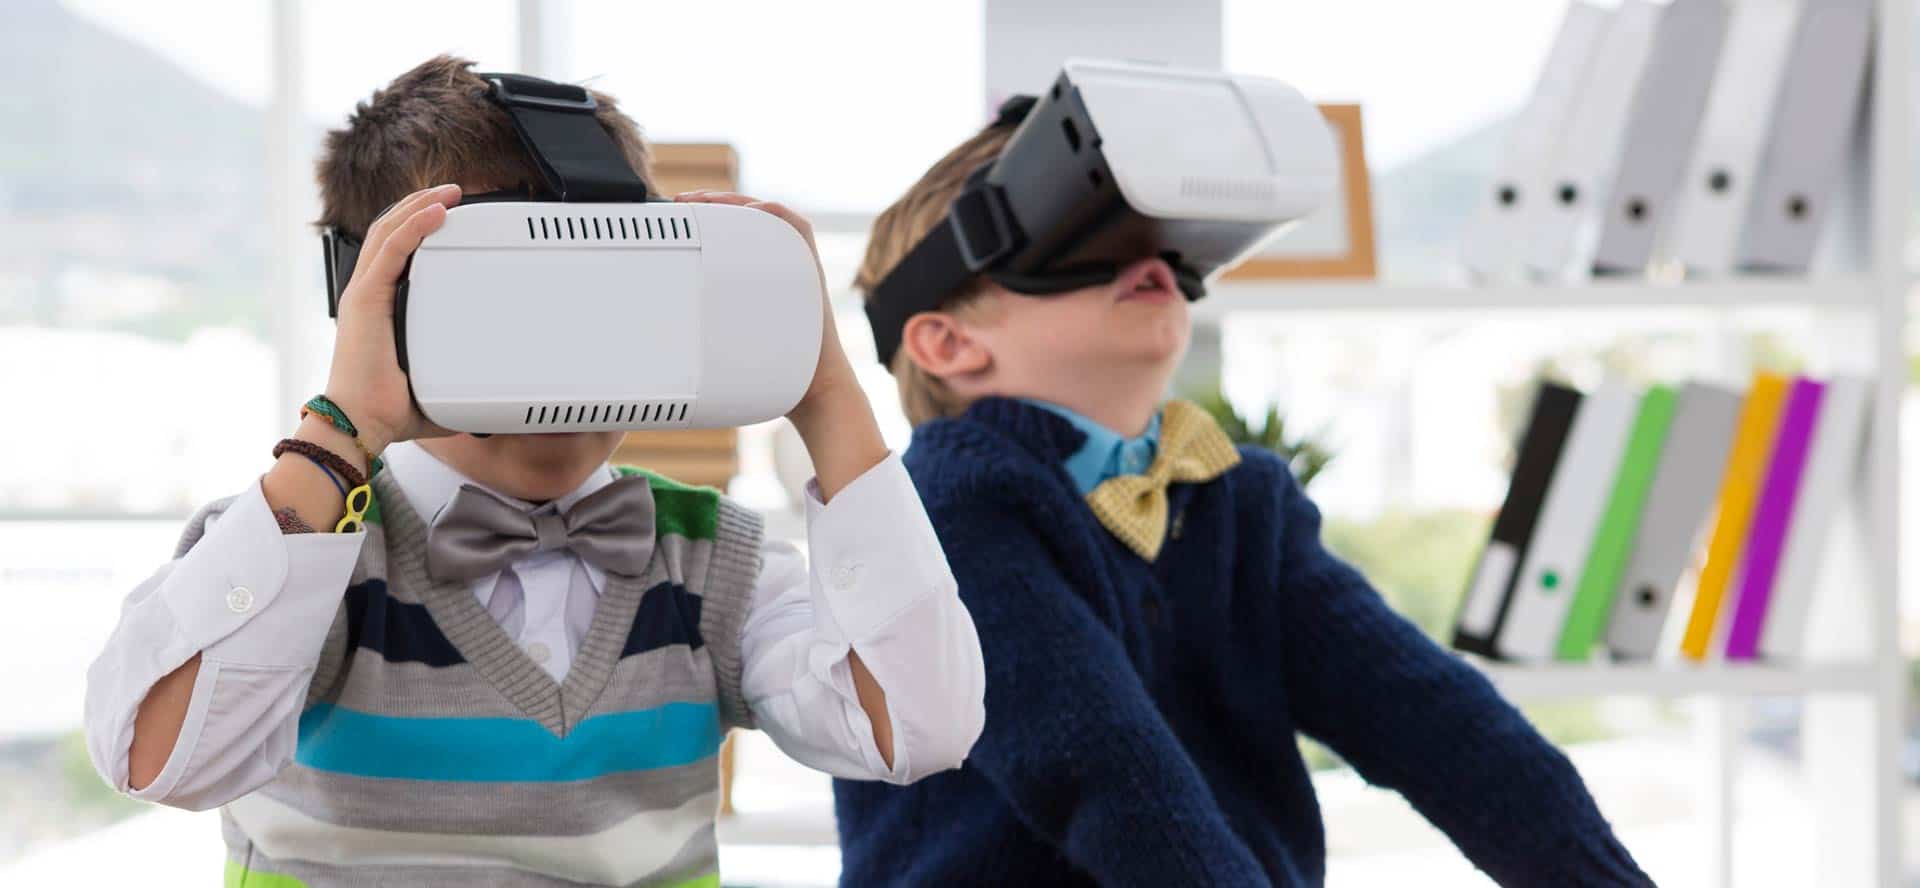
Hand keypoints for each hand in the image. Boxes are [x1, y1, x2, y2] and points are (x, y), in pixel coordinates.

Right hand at [323, 183, 462, 452]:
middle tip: (456, 192)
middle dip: (422, 205)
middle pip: (392, 231)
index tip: (452, 216)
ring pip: (390, 231)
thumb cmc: (393, 409)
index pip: (398, 252)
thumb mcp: (437, 382)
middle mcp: (369, 292)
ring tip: (450, 192)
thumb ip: (461, 377)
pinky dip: (414, 226)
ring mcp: (364, 292)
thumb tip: (498, 394)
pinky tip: (436, 212)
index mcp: (381, 305)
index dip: (420, 227)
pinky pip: (391, 250)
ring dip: (420, 205)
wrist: (361, 423)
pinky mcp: (365, 298)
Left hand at [672, 190, 861, 425]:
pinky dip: (774, 212)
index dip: (701, 217)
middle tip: (682, 202)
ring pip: (767, 214)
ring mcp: (794, 262)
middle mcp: (776, 263)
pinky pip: (795, 226)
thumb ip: (705, 326)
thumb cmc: (771, 369)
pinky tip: (750, 211)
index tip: (671, 215)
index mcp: (755, 275)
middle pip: (745, 216)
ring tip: (707, 200)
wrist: (811, 386)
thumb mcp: (727, 338)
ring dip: (737, 202)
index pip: (729, 231)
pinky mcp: (810, 266)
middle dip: (712, 204)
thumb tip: (657, 336)